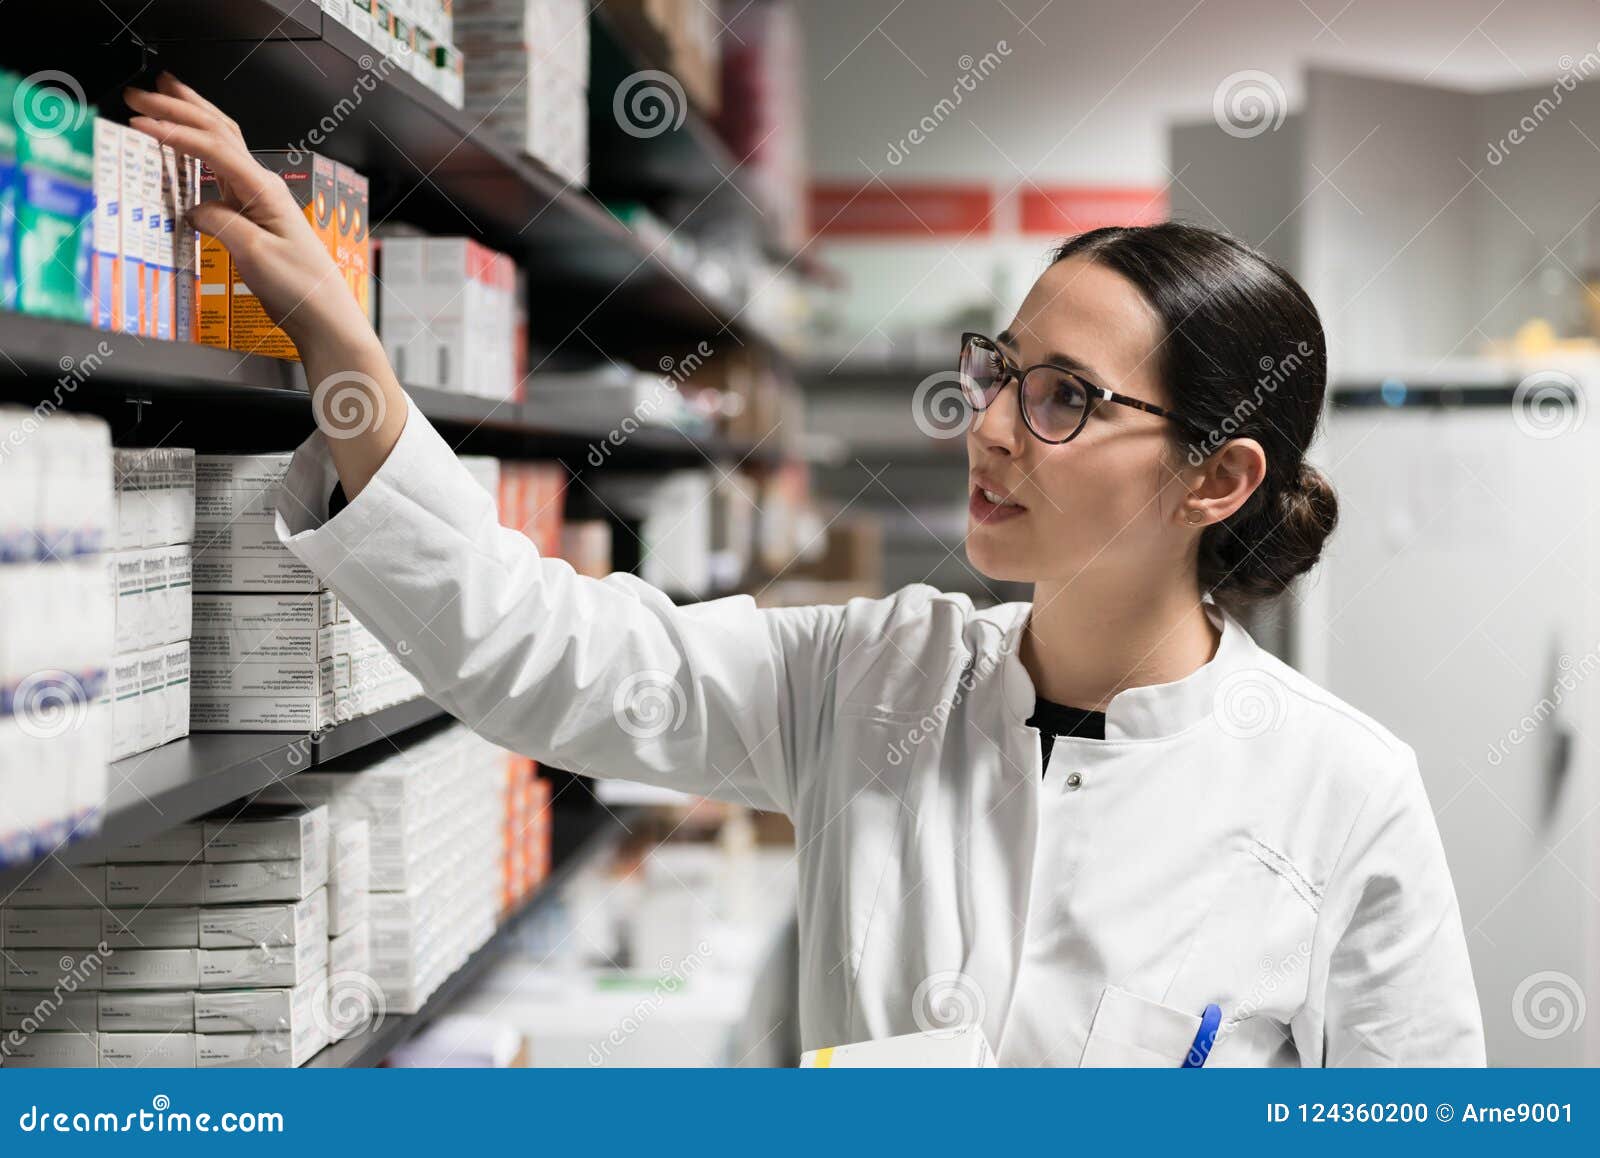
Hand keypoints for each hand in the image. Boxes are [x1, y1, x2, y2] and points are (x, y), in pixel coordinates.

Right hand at [124, 72, 371, 361]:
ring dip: (190, 118)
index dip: (174, 131)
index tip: (140, 124)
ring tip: (163, 97)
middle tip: (142, 96)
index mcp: (264, 190)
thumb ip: (220, 223)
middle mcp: (262, 187)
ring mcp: (258, 199)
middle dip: (178, 108)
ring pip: (221, 144)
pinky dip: (197, 151)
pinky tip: (183, 148)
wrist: (323, 316)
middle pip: (218, 132)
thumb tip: (192, 208)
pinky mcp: (252, 215)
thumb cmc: (301, 289)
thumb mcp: (255, 255)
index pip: (213, 147)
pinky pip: (219, 172)